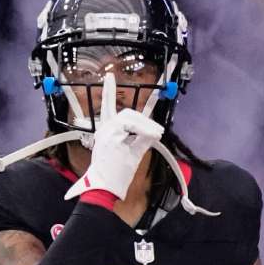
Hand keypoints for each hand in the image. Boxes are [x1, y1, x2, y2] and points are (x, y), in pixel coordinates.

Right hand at [64, 72, 163, 200]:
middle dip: (145, 120)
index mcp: (106, 132)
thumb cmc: (115, 174)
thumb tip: (153, 133)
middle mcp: (104, 129)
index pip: (107, 107)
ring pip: (131, 118)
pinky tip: (155, 136)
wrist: (105, 187)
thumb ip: (141, 140)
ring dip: (148, 126)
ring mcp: (107, 132)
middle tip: (159, 132)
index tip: (109, 77)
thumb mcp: (132, 153)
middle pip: (127, 113)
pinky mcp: (112, 137)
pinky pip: (133, 127)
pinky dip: (146, 130)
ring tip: (158, 135)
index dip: (109, 92)